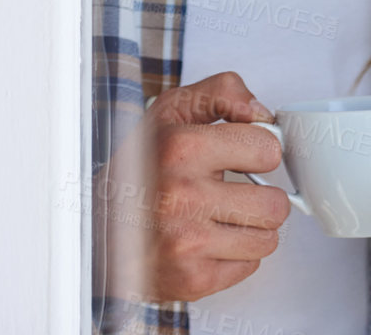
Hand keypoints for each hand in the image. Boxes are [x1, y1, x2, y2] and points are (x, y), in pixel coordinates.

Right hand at [92, 71, 290, 302]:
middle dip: (262, 197)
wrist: (94, 225)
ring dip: (251, 229)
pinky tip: (209, 241)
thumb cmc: (141, 166)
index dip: (260, 151)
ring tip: (221, 217)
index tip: (244, 156)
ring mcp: (186, 242)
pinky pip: (250, 266)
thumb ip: (224, 92)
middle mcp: (182, 197)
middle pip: (276, 204)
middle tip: (235, 193)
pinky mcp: (189, 278)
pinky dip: (235, 256)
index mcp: (182, 148)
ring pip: (267, 239)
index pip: (269, 150)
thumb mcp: (174, 110)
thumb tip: (262, 114)